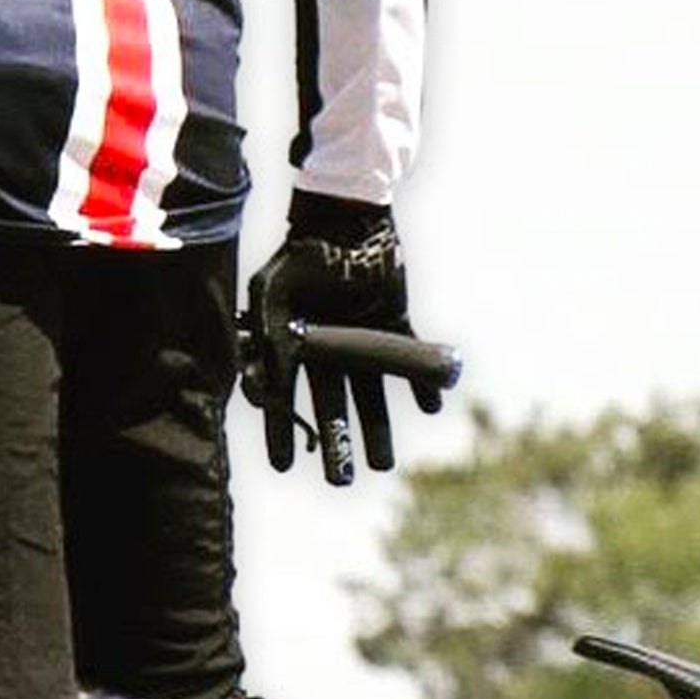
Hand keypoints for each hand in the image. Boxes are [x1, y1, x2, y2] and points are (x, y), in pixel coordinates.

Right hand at [238, 194, 446, 485]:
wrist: (347, 218)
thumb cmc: (305, 255)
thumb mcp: (274, 296)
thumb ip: (269, 340)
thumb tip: (267, 388)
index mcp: (296, 345)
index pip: (287, 399)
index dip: (283, 432)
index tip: (284, 465)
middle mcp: (330, 348)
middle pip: (333, 407)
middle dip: (337, 444)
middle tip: (341, 481)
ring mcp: (364, 338)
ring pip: (372, 393)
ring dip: (378, 429)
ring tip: (383, 464)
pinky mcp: (397, 323)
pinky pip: (410, 361)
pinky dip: (422, 384)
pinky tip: (432, 407)